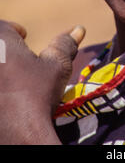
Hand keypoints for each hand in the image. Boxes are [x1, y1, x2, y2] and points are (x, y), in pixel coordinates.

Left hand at [0, 20, 84, 144]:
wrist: (19, 135)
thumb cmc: (37, 95)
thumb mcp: (57, 66)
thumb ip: (65, 44)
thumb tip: (78, 29)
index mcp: (0, 38)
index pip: (5, 27)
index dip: (15, 31)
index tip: (24, 37)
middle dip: (7, 50)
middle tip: (20, 61)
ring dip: (4, 66)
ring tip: (14, 80)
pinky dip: (1, 84)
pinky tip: (7, 95)